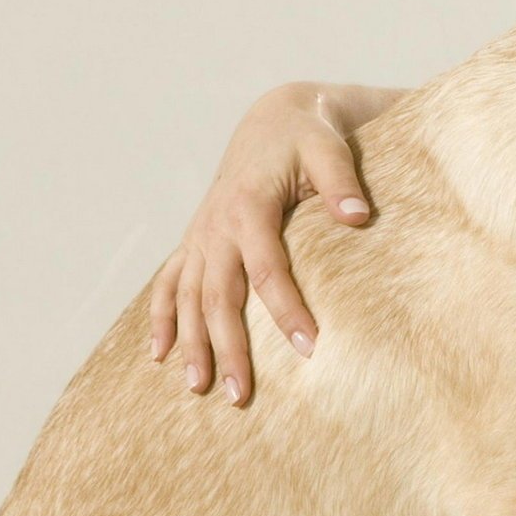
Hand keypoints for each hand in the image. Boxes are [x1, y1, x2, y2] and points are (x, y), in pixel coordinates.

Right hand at [149, 81, 387, 404]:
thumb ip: (341, 181)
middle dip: (228, 347)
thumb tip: (356, 216)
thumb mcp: (329, 148)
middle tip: (241, 395)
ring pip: (188, 298)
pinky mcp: (196, 240)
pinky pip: (169, 283)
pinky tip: (158, 355)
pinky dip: (161, 318)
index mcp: (248, 207)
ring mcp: (200, 235)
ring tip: (200, 388)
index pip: (268, 269)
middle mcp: (216, 226)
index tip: (310, 348)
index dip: (287, 310)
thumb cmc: (308, 136)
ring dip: (191, 343)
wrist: (274, 119)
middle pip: (218, 296)